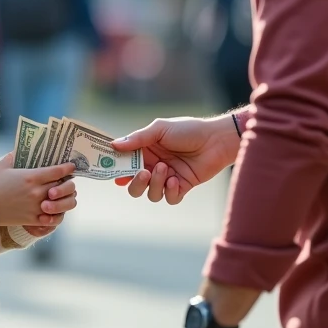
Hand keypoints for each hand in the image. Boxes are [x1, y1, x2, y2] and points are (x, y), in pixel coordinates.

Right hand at [0, 153, 76, 226]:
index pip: (57, 171)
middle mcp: (37, 191)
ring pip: (61, 203)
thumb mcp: (3, 166)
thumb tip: (23, 148)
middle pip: (63, 186)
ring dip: (65, 199)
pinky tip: (56, 210)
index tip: (72, 166)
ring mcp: (36, 206)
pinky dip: (57, 214)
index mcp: (31, 176)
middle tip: (68, 180)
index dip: (67, 168)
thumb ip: (15, 156)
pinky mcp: (33, 219)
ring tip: (64, 196)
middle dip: (68, 182)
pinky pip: (53, 219)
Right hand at [112, 116, 240, 203]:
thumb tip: (114, 145)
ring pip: (150, 194)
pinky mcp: (181, 187)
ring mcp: (167, 178)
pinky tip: (175, 180)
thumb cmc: (188, 130)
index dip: (117, 169)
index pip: (125, 164)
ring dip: (154, 184)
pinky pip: (169, 198)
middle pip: (133, 185)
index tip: (111, 171)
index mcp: (146, 151)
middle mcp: (153, 166)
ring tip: (165, 169)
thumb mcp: (160, 129)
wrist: (216, 140)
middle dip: (135, 183)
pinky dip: (169, 191)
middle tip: (142, 173)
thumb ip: (138, 139)